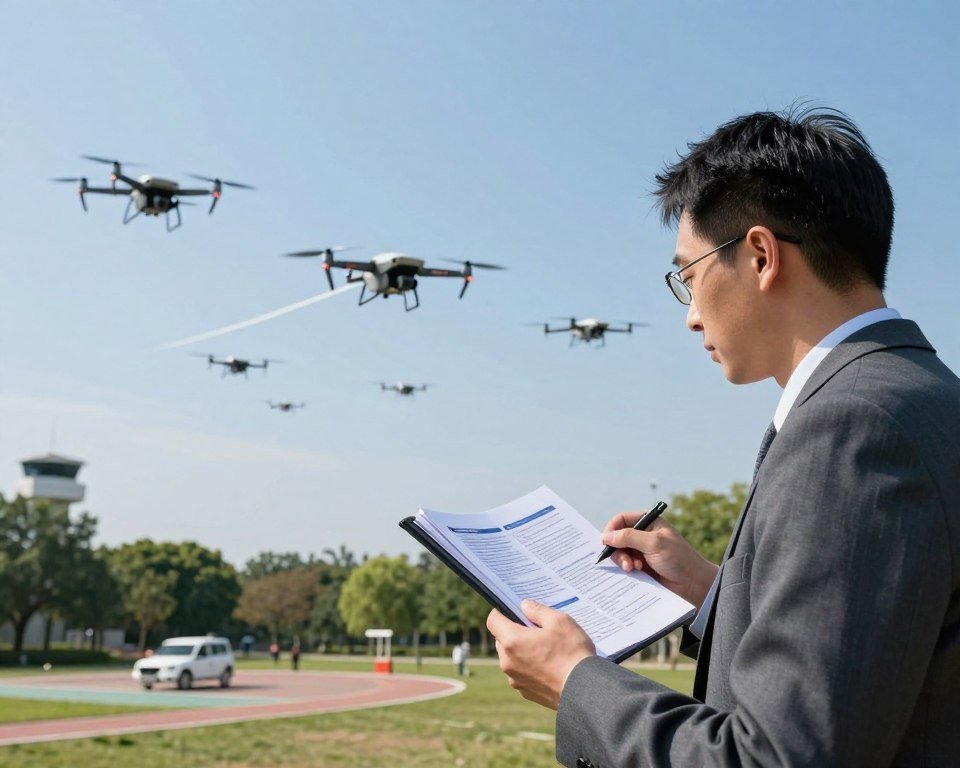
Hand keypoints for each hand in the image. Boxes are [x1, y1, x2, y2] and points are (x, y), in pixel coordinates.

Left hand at [486, 600, 595, 709]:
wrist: (585, 690)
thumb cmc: (572, 652)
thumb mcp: (559, 621)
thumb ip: (538, 610)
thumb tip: (525, 606)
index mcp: (512, 641)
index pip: (493, 620)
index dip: (501, 612)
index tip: (513, 611)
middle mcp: (508, 662)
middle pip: (501, 639)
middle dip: (513, 632)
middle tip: (535, 629)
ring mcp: (515, 679)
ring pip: (510, 658)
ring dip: (521, 650)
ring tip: (545, 648)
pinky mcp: (525, 692)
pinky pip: (520, 674)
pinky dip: (528, 667)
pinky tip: (548, 665)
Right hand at [602, 513, 717, 608]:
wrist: (694, 584)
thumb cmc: (679, 559)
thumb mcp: (654, 543)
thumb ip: (629, 537)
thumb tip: (605, 537)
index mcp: (649, 522)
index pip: (622, 519)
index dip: (612, 529)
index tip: (606, 541)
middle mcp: (644, 535)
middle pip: (618, 537)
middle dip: (618, 550)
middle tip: (625, 562)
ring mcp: (642, 551)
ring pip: (620, 552)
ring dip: (623, 561)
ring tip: (633, 569)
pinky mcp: (642, 566)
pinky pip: (626, 565)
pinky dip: (627, 568)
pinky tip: (637, 573)